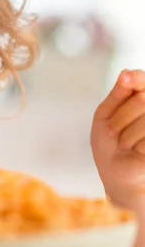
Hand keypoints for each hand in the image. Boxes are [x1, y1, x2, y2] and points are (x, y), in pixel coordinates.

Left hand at [91, 69, 144, 202]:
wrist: (117, 174)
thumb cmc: (109, 143)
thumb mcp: (105, 115)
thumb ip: (118, 94)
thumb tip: (126, 72)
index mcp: (141, 97)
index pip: (143, 80)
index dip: (137, 79)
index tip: (127, 79)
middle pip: (142, 99)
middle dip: (120, 118)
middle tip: (113, 133)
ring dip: (126, 134)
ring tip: (125, 144)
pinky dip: (137, 145)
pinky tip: (135, 152)